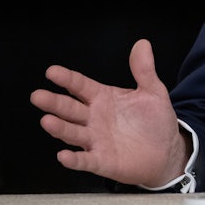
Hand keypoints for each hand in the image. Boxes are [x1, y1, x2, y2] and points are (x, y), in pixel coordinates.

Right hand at [30, 39, 189, 187]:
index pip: (80, 86)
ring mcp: (96, 140)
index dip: (67, 79)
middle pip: (70, 109)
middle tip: (38, 96)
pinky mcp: (102, 161)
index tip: (52, 71)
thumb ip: (144, 70)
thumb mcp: (153, 92)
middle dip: (54, 103)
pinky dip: (74, 159)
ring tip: (47, 121)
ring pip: (73, 133)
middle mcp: (94, 118)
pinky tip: (64, 156)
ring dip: (60, 128)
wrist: (167, 150)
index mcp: (103, 98)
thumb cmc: (155, 121)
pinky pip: (85, 160)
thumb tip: (142, 44)